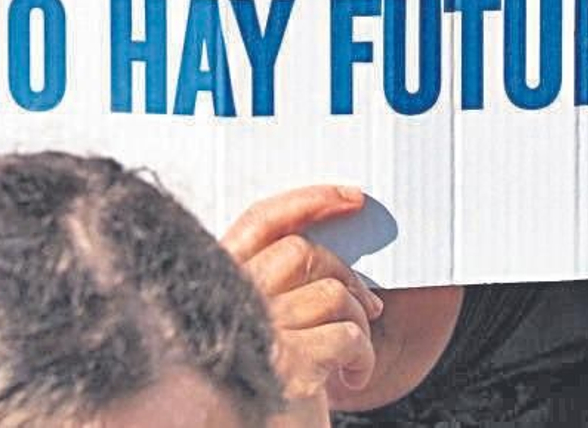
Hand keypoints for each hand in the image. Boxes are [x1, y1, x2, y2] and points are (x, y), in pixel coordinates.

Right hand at [221, 185, 380, 417]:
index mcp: (217, 285)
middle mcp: (229, 301)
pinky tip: (353, 377)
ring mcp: (258, 329)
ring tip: (352, 355)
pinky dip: (364, 356)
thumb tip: (336, 259)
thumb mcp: (263, 328)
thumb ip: (278, 288)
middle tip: (369, 305)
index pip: (260, 222)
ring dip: (357, 323)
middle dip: (346, 274)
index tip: (351, 197)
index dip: (308, 200)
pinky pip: (348, 335)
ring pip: (332, 293)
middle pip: (302, 252)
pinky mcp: (288, 363)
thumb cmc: (267, 389)